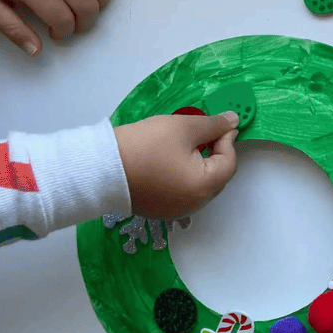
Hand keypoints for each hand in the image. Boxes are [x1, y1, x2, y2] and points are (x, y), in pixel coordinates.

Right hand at [115, 112, 239, 219]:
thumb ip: (212, 125)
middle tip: (206, 132)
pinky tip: (172, 161)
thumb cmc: (144, 146)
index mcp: (204, 187)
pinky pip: (182, 192)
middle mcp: (195, 205)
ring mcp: (177, 211)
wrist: (99, 168)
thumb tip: (234, 121)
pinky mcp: (160, 211)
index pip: (228, 162)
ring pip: (199, 185)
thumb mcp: (182, 128)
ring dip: (200, 165)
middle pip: (217, 176)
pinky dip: (184, 177)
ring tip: (188, 145)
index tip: (222, 123)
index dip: (227, 140)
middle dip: (215, 153)